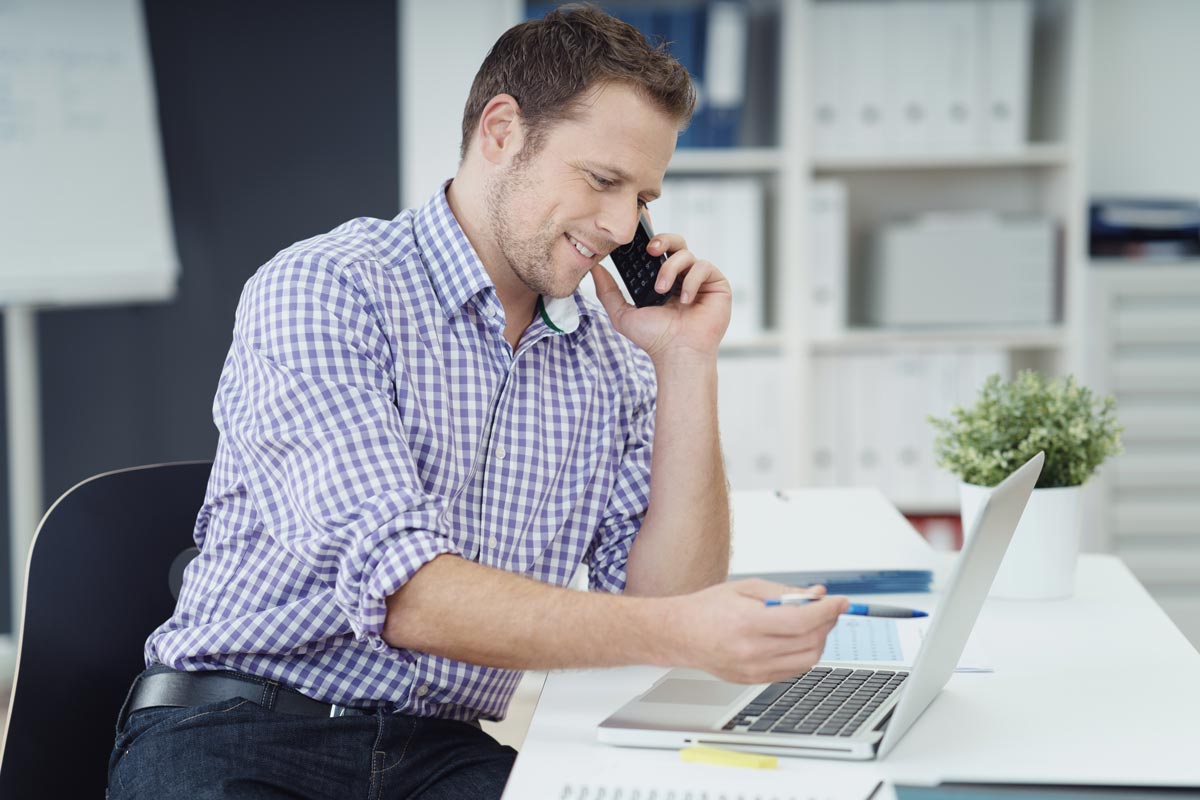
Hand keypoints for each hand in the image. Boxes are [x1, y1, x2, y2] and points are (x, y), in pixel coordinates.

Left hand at [590, 232, 730, 362]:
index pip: (657, 251)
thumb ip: (607, 291)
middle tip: (650, 250)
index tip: (636, 236)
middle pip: (675, 242)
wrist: (677, 353)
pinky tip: (685, 300)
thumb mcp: (622, 314)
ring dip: (671, 269)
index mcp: (662, 280)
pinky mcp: (717, 284)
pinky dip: (691, 280)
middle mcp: (682, 277)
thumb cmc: (654, 338)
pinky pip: (704, 267)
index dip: (649, 240)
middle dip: (662, 240)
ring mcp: (700, 280)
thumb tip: (594, 268)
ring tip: (662, 291)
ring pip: (686, 254)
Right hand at [660, 579, 849, 683]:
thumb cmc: (708, 608)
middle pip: (809, 642)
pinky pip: (794, 670)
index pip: (802, 621)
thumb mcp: (746, 588)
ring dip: (819, 640)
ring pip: (807, 660)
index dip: (827, 610)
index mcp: (748, 623)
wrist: (680, 634)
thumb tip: (817, 594)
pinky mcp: (755, 680)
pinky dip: (803, 653)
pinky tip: (796, 638)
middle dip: (826, 622)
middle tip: (827, 608)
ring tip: (812, 622)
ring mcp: (754, 670)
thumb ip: (784, 593)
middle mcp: (752, 651)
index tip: (840, 601)